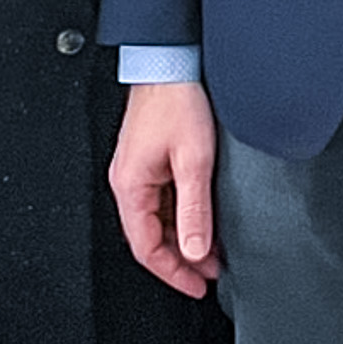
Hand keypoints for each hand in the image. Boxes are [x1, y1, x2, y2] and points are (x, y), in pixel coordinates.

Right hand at [109, 80, 220, 297]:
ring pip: (158, 217)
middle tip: (211, 271)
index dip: (172, 272)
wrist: (171, 58)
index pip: (146, 247)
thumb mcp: (193, 158)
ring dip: (184, 235)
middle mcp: (129, 180)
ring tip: (213, 249)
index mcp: (130, 185)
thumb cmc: (176, 97)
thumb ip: (194, 207)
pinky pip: (163, 198)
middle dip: (182, 257)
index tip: (196, 285)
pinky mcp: (151, 156)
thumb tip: (195, 249)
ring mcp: (139, 168)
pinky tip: (203, 216)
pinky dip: (182, 213)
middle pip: (151, 235)